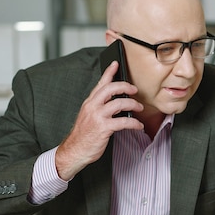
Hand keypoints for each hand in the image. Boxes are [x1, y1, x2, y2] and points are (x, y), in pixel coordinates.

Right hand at [55, 61, 142, 179]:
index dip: (109, 72)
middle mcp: (92, 106)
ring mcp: (98, 116)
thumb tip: (118, 102)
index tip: (116, 63)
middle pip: (111, 88)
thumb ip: (101, 107)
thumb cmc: (84, 135)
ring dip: (133, 104)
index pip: (100, 83)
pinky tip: (138, 125)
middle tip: (135, 90)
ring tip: (139, 108)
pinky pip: (123, 121)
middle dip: (125, 86)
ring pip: (119, 103)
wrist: (75, 151)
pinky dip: (134, 123)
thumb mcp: (90, 117)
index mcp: (89, 103)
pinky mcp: (103, 128)